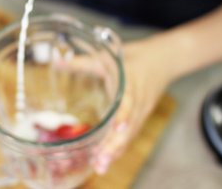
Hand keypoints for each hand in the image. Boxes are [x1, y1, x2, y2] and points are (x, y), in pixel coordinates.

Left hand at [91, 38, 171, 173]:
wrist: (163, 59)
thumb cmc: (135, 57)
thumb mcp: (108, 56)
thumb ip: (83, 61)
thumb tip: (57, 61)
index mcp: (131, 83)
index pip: (128, 101)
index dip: (123, 115)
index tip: (117, 128)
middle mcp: (138, 100)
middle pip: (129, 126)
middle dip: (115, 145)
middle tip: (100, 161)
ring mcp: (141, 110)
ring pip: (130, 134)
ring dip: (116, 150)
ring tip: (101, 166)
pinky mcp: (140, 116)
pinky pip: (131, 134)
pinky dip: (120, 146)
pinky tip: (106, 158)